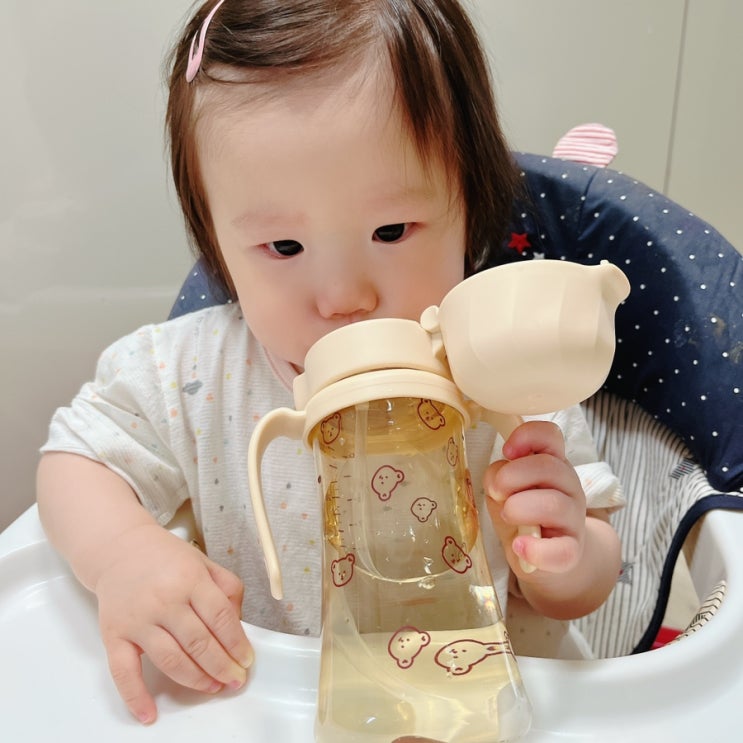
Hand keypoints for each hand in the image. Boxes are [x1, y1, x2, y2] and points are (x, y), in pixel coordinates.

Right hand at [92, 524, 252, 723]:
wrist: (118, 548)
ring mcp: (138, 619)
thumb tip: (238, 625)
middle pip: (200, 643)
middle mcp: (164, 600)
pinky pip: (124, 672)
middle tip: (235, 680)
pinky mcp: (114, 635)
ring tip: (213, 687)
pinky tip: (149, 714)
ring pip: (171, 660)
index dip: (237, 644)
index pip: (220, 618)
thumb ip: (226, 589)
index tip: (246, 660)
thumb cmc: (164, 557)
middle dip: (222, 667)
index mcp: (190, 579)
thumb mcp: (203, 562)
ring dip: (196, 680)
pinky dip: (136, 697)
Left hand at [484, 420, 585, 577]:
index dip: (527, 436)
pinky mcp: (572, 552)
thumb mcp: (506, 490)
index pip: (551, 435)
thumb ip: (499, 477)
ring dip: (520, 508)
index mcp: (553, 463)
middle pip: (550, 466)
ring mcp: (573, 519)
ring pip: (555, 504)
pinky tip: (519, 546)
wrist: (545, 558)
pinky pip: (561, 551)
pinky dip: (536, 549)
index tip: (507, 451)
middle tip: (496, 491)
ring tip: (507, 515)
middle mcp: (569, 487)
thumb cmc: (523, 515)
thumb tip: (496, 478)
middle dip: (513, 475)